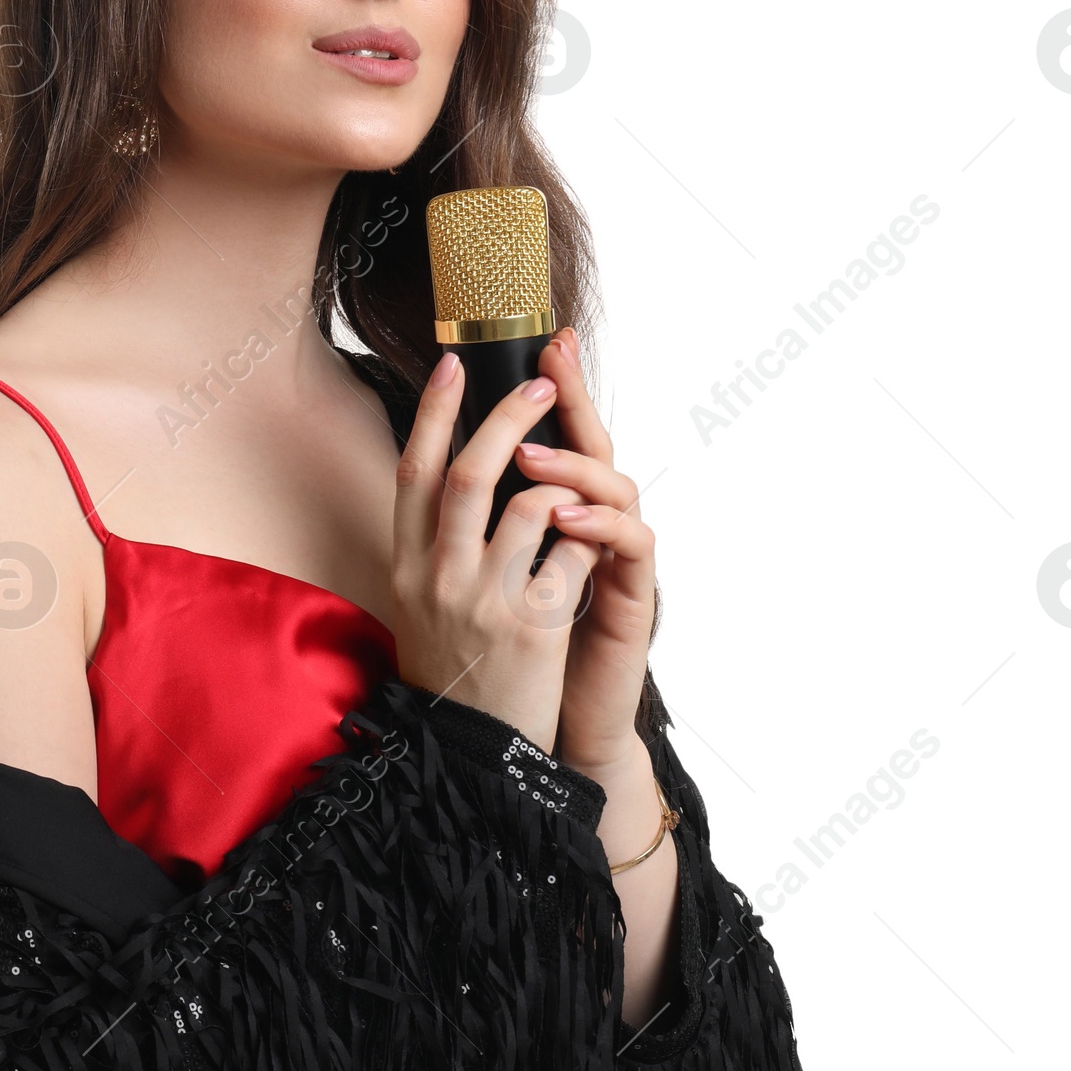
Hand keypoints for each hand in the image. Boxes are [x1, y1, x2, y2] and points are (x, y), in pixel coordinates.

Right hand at [389, 347, 596, 753]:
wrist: (474, 754)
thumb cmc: (453, 671)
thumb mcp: (421, 605)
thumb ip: (434, 544)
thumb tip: (459, 472)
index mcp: (405, 565)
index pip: (414, 470)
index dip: (435, 412)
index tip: (455, 364)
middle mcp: (437, 576)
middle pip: (468, 473)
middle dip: (507, 417)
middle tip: (540, 383)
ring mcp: (484, 601)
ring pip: (526, 505)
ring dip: (560, 475)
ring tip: (581, 467)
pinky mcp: (532, 628)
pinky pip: (570, 557)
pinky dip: (585, 535)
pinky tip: (592, 536)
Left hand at [514, 328, 655, 773]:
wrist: (552, 730)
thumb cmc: (518, 651)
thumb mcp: (489, 575)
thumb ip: (483, 523)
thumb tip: (439, 466)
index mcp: (555, 514)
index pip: (554, 438)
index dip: (551, 391)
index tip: (538, 340)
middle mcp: (591, 525)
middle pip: (592, 445)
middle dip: (572, 399)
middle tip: (547, 365)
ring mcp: (615, 559)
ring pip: (616, 486)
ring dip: (572, 465)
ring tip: (532, 454)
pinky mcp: (631, 597)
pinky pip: (628, 547)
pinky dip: (598, 527)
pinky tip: (567, 518)